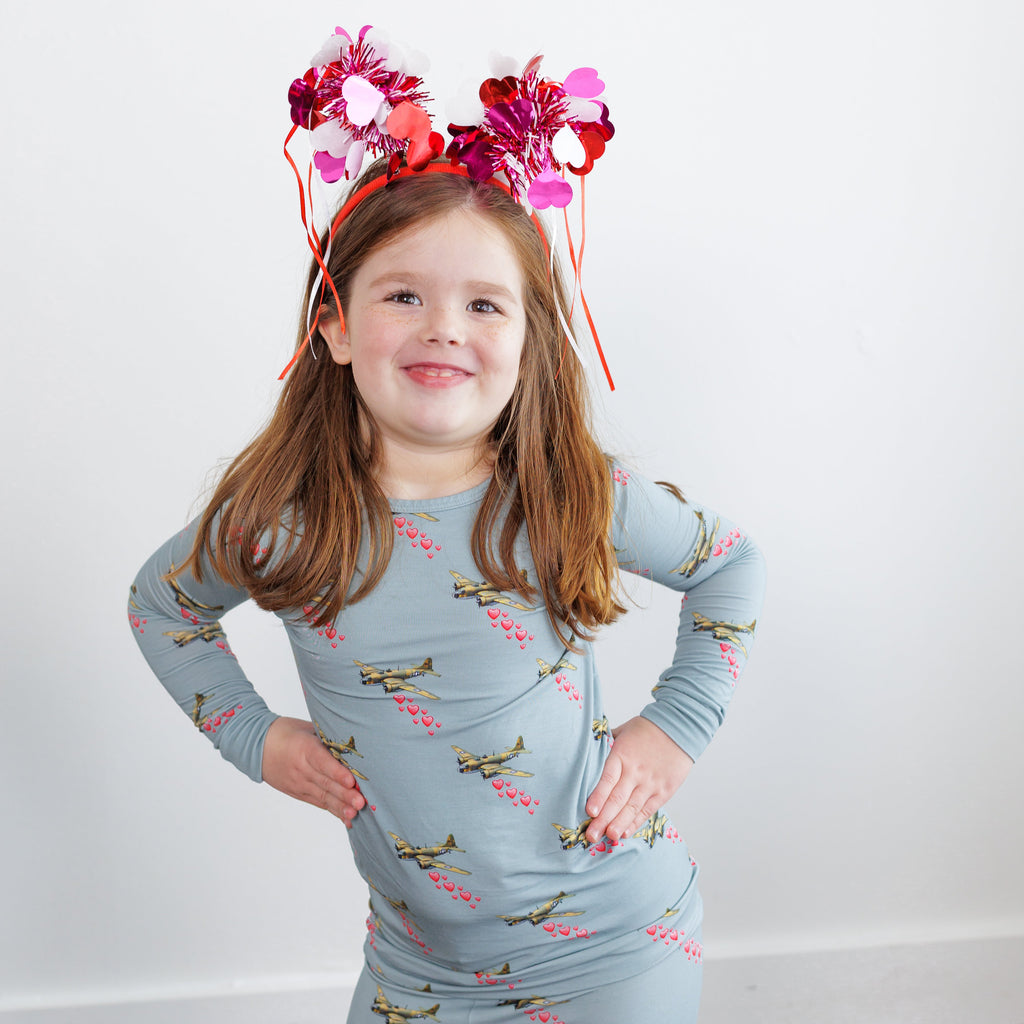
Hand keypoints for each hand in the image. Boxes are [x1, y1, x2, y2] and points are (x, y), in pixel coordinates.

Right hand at [261, 717, 365, 827]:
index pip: (321, 762)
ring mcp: (298, 783)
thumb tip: (353, 746)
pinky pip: (318, 803)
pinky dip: (333, 810)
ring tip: (355, 813)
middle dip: (344, 794)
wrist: (258, 746)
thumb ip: (328, 739)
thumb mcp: (307, 729)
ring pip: (322, 796)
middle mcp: (301, 768)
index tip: (351, 781)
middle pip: (324, 782)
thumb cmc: (287, 732)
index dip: (337, 772)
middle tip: (360, 802)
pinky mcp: (298, 793)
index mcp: (304, 748)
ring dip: (340, 806)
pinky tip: (346, 817)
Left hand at [585, 717, 693, 843]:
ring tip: (608, 837)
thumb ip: (606, 744)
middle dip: (603, 819)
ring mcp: (650, 783)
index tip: (589, 812)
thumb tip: (587, 752)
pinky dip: (636, 822)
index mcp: (622, 755)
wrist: (679, 728)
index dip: (598, 797)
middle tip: (591, 835)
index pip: (608, 779)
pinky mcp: (663, 791)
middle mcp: (636, 771)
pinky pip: (647, 809)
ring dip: (619, 824)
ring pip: (632, 807)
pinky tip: (625, 832)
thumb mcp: (623, 731)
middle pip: (617, 798)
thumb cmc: (647, 729)